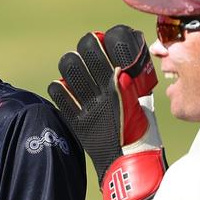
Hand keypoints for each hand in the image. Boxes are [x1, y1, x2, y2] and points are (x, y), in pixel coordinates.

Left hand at [47, 24, 166, 199]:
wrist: (129, 161)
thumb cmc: (139, 130)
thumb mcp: (141, 101)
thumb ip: (132, 82)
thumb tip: (123, 64)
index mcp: (128, 82)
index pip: (115, 44)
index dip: (108, 38)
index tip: (107, 40)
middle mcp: (108, 88)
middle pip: (88, 49)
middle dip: (88, 45)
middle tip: (89, 50)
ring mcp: (90, 102)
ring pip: (69, 66)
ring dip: (71, 63)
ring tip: (74, 67)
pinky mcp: (76, 118)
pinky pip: (58, 93)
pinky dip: (59, 88)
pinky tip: (64, 90)